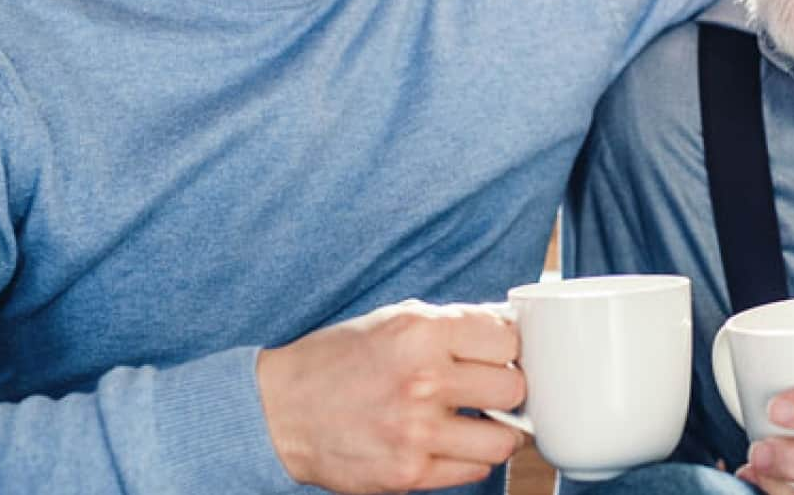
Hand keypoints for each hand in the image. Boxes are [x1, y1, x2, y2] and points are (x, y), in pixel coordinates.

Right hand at [255, 300, 525, 492]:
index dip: (507, 348)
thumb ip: (452, 324)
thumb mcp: (393, 320)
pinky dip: (468, 458)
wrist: (279, 411)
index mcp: (420, 332)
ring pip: (504, 440)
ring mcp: (416, 432)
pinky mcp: (408, 474)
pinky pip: (474, 471)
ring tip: (479, 422)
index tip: (496, 355)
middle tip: (488, 390)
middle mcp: (422, 380)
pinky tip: (448, 443)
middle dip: (506, 389)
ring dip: (497, 431)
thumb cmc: (337, 361)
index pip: (508, 339)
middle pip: (513, 389)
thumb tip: (511, 330)